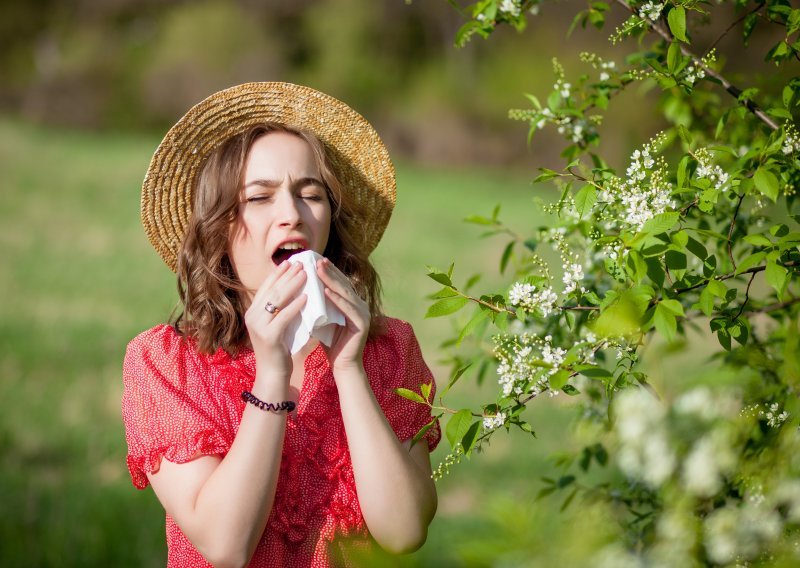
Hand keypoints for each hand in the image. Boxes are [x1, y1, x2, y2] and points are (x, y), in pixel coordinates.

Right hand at [244, 261, 306, 379]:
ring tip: (305, 274)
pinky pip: (284, 316)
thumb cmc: (279, 349)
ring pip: (277, 300)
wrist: (273, 374)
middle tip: (301, 263)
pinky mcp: (269, 336)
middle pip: (271, 290)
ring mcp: (259, 326)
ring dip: (292, 285)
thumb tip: (296, 289)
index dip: (278, 273)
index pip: (265, 287)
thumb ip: (281, 309)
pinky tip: (307, 297)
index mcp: (253, 312)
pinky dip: (296, 305)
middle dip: (287, 275)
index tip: (290, 262)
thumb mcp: (277, 324)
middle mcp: (252, 316)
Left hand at [316, 258, 369, 372]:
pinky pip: (348, 308)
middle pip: (343, 284)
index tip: (315, 260)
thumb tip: (301, 288)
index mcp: (352, 303)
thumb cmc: (331, 343)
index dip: (329, 271)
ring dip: (332, 280)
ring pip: (345, 293)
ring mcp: (363, 313)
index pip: (339, 283)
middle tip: (317, 260)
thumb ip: (318, 304)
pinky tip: (326, 291)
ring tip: (319, 270)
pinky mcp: (362, 323)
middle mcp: (360, 305)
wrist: (342, 365)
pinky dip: (337, 299)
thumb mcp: (322, 318)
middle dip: (329, 271)